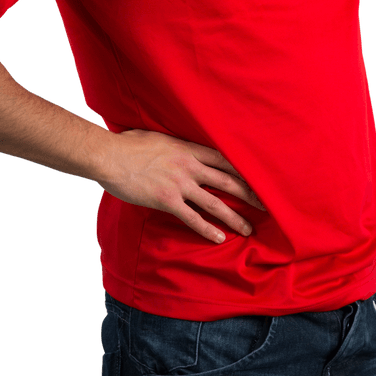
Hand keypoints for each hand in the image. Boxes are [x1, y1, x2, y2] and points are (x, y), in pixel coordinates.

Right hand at [99, 128, 266, 243]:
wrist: (108, 156)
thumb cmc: (126, 144)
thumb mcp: (156, 136)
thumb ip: (172, 144)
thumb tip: (174, 145)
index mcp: (187, 148)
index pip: (224, 159)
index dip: (243, 170)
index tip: (258, 178)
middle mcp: (189, 166)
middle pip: (228, 181)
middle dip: (250, 194)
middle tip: (266, 205)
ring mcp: (179, 184)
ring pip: (215, 202)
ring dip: (235, 217)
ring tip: (249, 229)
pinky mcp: (167, 200)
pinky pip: (192, 217)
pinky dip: (208, 229)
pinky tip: (220, 238)